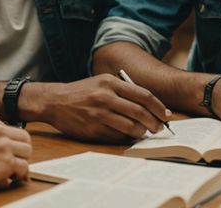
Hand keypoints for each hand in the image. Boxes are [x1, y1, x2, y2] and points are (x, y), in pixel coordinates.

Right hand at [0, 112, 31, 192]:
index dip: (18, 142)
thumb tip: (1, 123)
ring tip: (15, 169)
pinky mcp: (6, 164)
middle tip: (17, 159)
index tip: (16, 149)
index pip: (19, 132)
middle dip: (22, 151)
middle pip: (26, 141)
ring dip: (22, 162)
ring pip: (27, 154)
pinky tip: (13, 177)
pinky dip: (21, 174)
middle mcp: (2, 135)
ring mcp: (5, 150)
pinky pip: (23, 168)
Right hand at [27, 74, 170, 141]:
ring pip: (130, 127)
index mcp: (110, 83)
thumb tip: (149, 105)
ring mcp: (98, 114)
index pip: (143, 95)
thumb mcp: (102, 82)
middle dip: (154, 122)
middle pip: (140, 112)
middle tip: (160, 127)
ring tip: (144, 132)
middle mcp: (105, 97)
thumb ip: (124, 90)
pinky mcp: (92, 129)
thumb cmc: (82, 92)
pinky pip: (116, 136)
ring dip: (142, 132)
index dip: (158, 106)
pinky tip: (128, 135)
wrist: (54, 101)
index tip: (166, 114)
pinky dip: (126, 137)